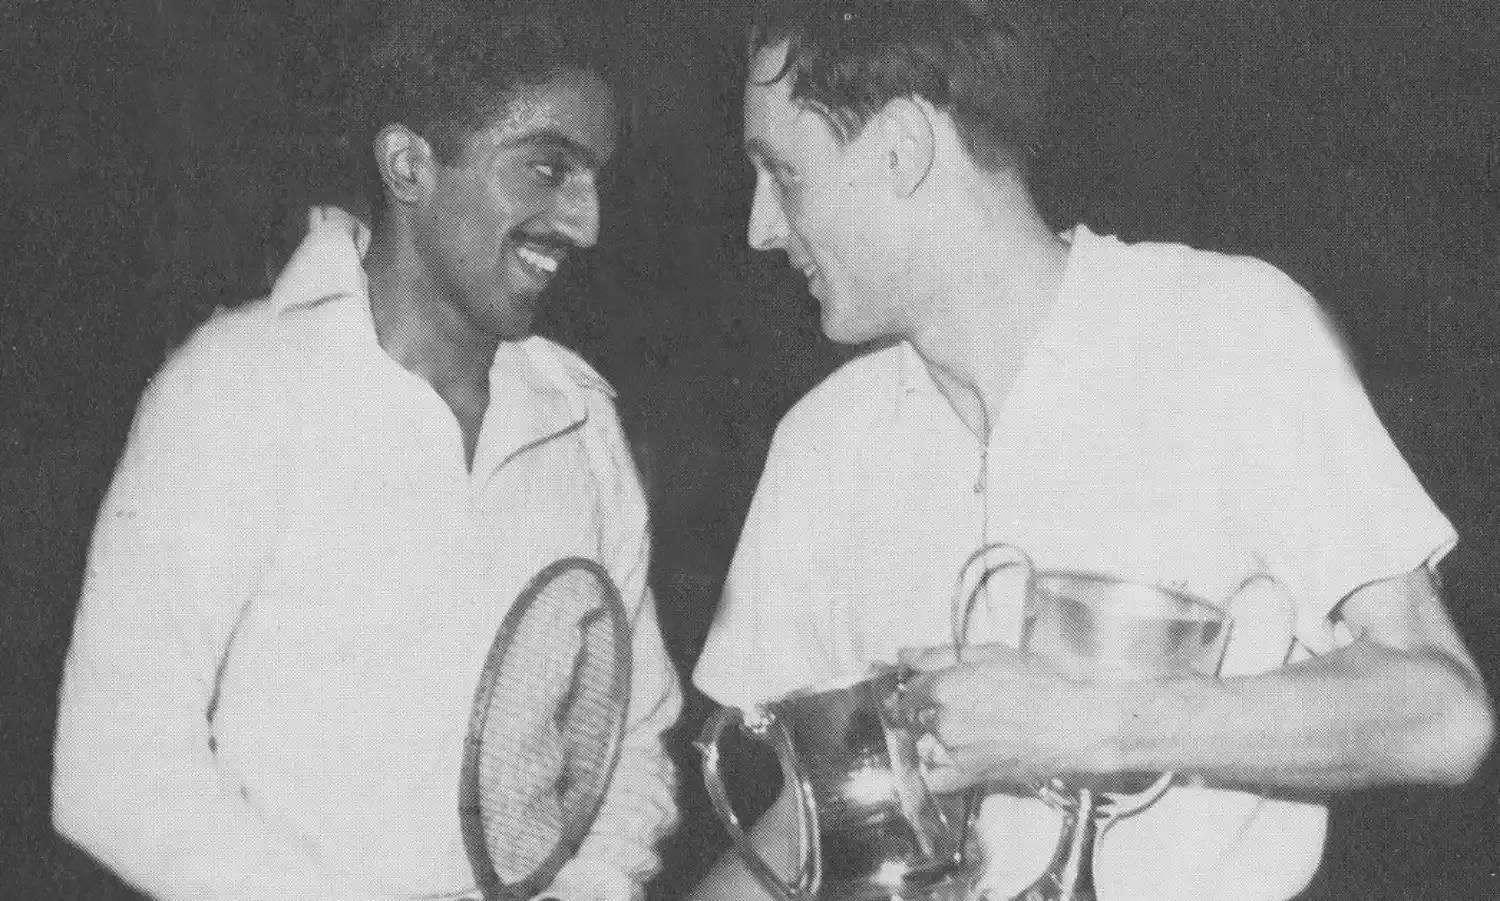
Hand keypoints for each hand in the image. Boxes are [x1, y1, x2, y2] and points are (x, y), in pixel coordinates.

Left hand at [892, 642, 1125, 794]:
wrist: (1078, 724)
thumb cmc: (1042, 683)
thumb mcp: (991, 654)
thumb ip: (940, 655)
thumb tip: (904, 655)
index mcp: (946, 687)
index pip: (910, 688)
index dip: (916, 685)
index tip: (926, 686)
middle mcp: (944, 722)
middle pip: (917, 717)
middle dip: (930, 710)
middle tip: (962, 705)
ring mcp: (956, 752)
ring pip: (925, 746)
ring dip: (934, 738)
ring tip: (966, 730)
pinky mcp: (972, 776)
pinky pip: (937, 778)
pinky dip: (939, 769)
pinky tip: (957, 757)